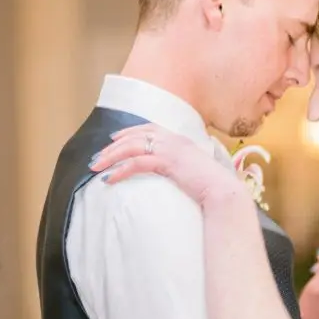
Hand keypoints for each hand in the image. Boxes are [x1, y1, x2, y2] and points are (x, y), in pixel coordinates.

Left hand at [89, 123, 239, 205]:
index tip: (113, 138)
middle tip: (97, 157)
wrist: (222, 190)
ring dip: (111, 157)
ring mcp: (170, 149)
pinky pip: (136, 164)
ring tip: (96, 167)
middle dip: (113, 146)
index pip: (148, 128)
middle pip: (135, 136)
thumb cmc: (212, 184)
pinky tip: (110, 179)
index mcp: (180, 139)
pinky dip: (121, 170)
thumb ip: (181, 164)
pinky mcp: (167, 162)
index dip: (129, 132)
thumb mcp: (194, 168)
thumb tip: (172, 169)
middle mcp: (173, 139)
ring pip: (132, 147)